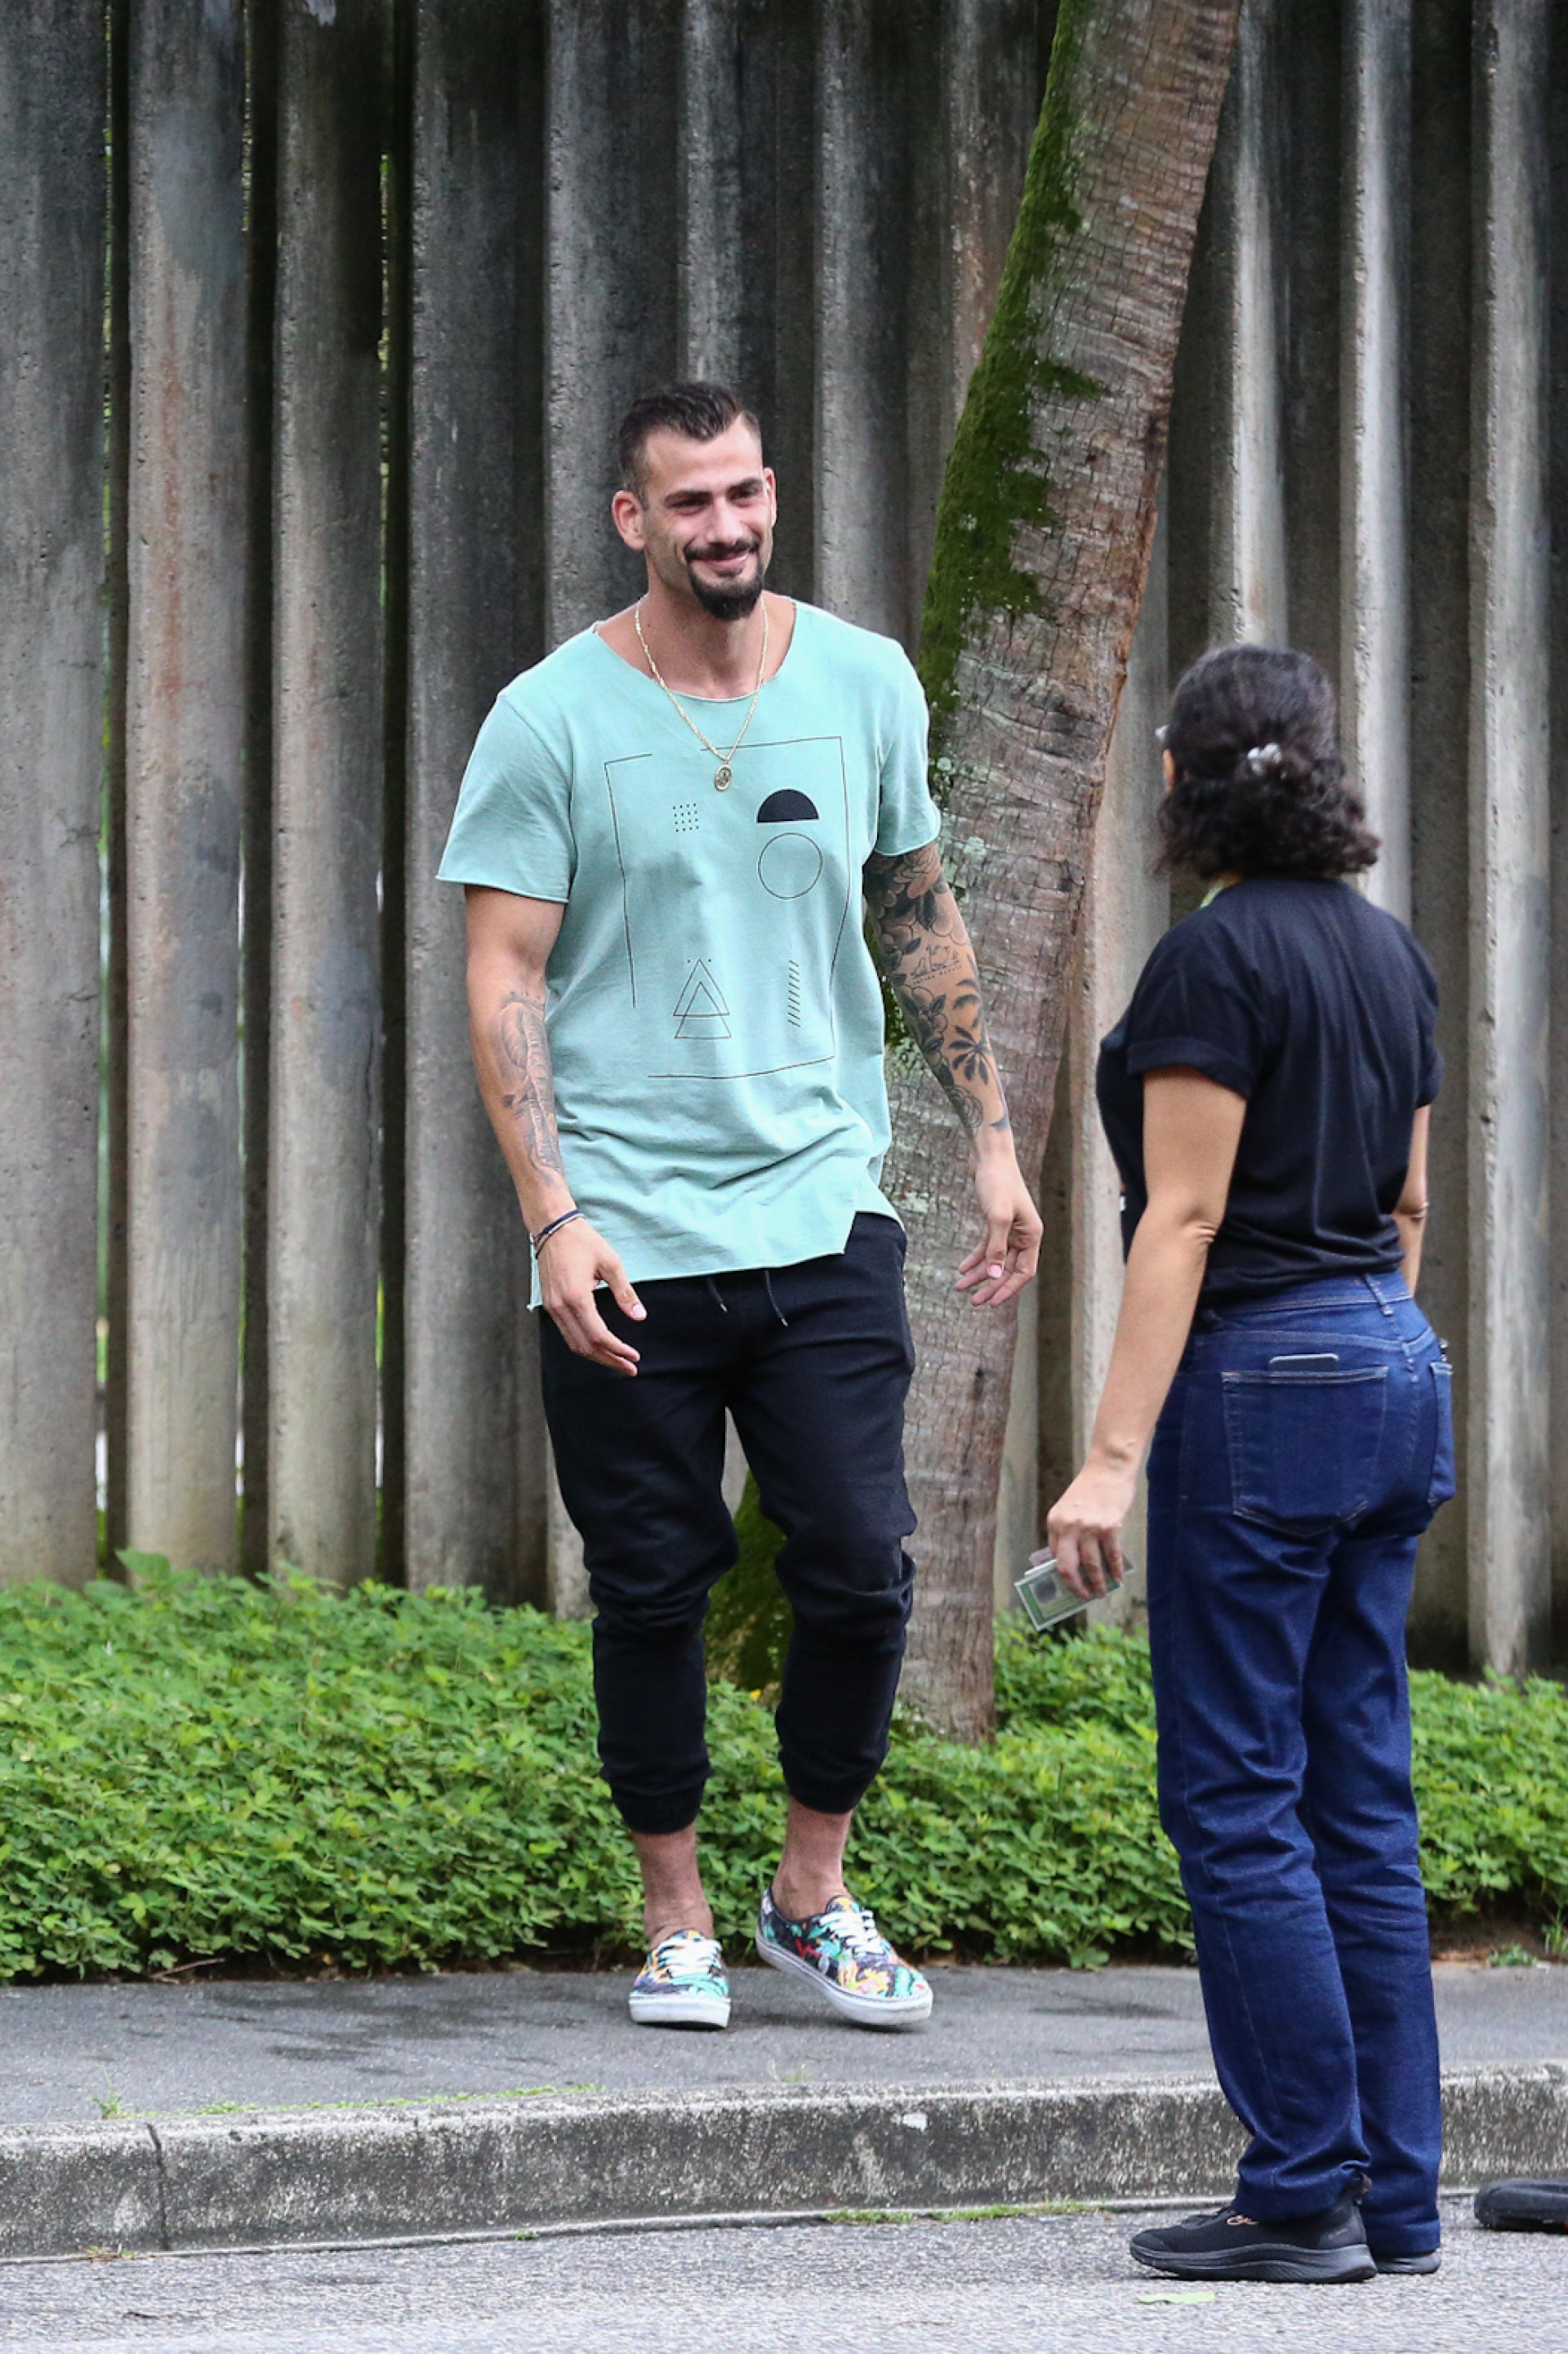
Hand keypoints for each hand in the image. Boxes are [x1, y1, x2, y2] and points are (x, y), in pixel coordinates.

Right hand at [537, 1217, 645, 1372]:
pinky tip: (599, 1347)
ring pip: (574, 1343)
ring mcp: (552, 1307)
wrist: (552, 1227)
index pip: (599, 1336)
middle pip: (585, 1346)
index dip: (618, 1350)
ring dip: (596, 1356)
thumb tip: (639, 1316)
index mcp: (576, 1297)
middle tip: (630, 1368)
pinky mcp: (550, 1304)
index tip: (634, 1357)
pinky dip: (584, 1344)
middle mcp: (561, 1307)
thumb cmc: (583, 1241)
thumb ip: (625, 1293)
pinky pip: (567, 1333)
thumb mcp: (611, 1263)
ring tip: (617, 1362)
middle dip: (609, 1360)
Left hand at [956, 1146, 1042, 1305]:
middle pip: (1007, 1269)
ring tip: (960, 1288)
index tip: (991, 1302)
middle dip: (990, 1285)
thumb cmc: (998, 1182)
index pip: (1024, 1272)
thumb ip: (996, 1247)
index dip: (1008, 1288)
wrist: (990, 1156)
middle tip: (973, 1301)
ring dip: (979, 1274)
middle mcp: (1024, 1234)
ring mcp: (1010, 1229)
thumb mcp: (997, 1217)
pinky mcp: (996, 1222)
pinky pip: (987, 1247)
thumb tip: (994, 1276)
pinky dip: (975, 1258)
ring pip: (995, 1260)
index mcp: (1032, 1235)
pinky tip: (961, 1268)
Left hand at [1044, 1455, 1137, 1598]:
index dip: (1063, 1575)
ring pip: (1091, 1565)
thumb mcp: (1069, 1508)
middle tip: (1084, 1597)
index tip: (1071, 1586)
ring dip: (1097, 1583)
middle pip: (1067, 1567)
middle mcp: (1068, 1526)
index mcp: (1055, 1522)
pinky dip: (1115, 1570)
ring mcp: (1089, 1528)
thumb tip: (1075, 1562)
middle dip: (1076, 1587)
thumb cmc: (1089, 1489)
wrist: (1108, 1468)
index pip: (1055, 1557)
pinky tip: (1117, 1578)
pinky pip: (1111, 1555)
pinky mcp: (1109, 1527)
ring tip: (1102, 1592)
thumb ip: (1068, 1532)